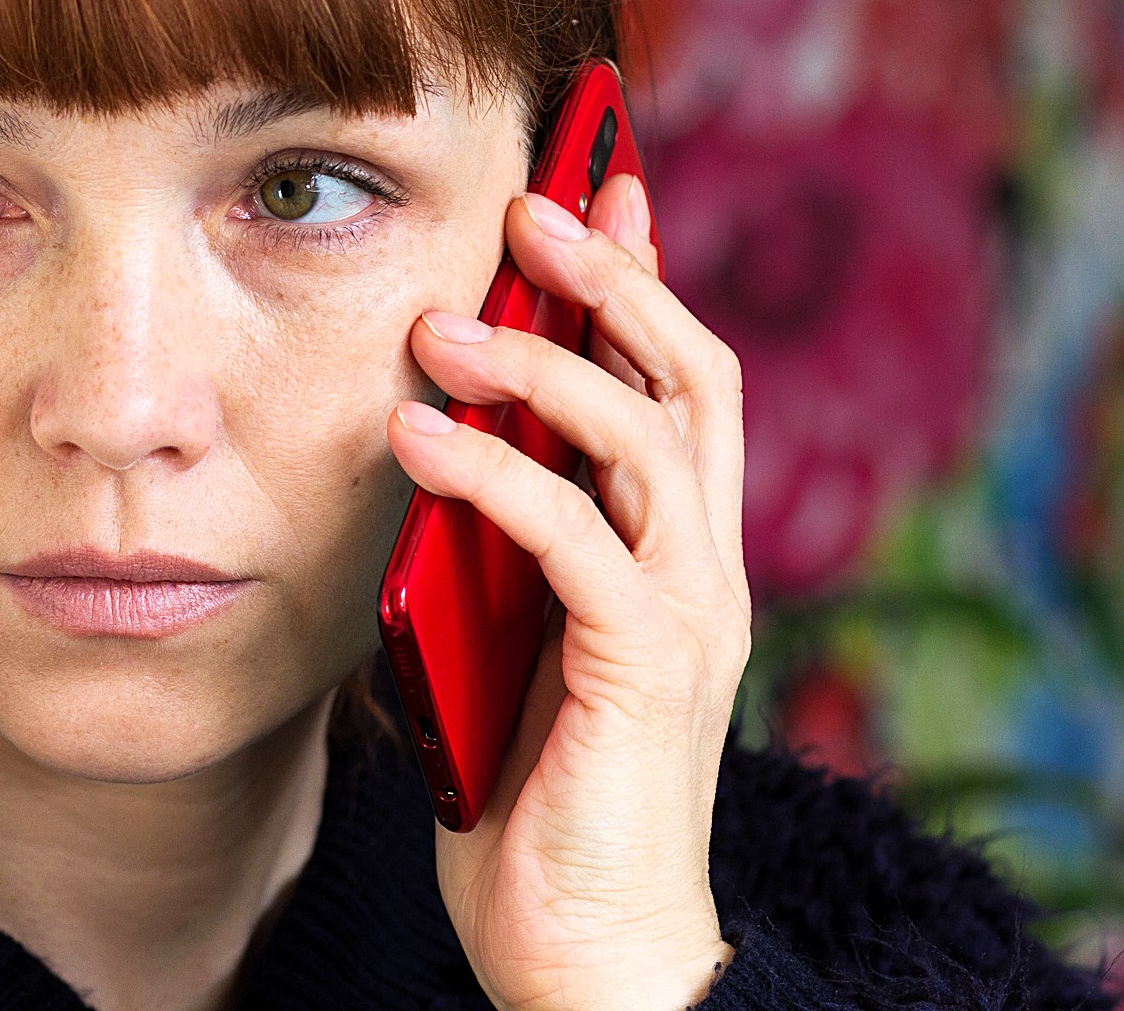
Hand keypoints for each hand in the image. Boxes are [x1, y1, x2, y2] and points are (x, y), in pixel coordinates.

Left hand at [387, 173, 750, 1010]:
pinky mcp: (649, 669)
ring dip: (545, 363)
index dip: (645, 279)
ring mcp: (688, 614)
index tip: (596, 188)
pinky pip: (577, 539)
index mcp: (675, 555)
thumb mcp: (514, 640)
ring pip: (647, 436)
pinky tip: (420, 438)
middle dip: (616, 277)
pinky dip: (498, 475)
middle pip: (688, 377)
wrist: (591, 955)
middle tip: (535, 204)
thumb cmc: (542, 799)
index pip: (678, 384)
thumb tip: (435, 449)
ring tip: (442, 325)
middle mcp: (704, 568)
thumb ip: (503, 548)